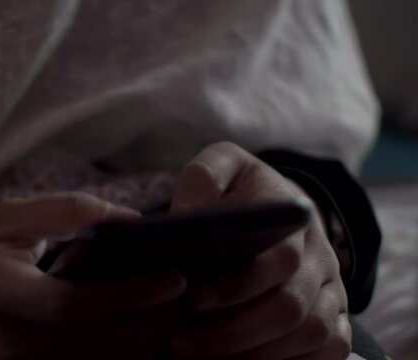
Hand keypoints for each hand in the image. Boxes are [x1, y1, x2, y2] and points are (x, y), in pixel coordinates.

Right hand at [0, 193, 187, 359]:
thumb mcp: (8, 218)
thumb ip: (66, 213)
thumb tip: (129, 222)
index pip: (69, 305)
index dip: (125, 295)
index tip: (175, 276)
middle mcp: (12, 344)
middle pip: (98, 346)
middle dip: (156, 323)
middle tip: (204, 296)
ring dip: (152, 343)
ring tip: (194, 314)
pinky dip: (131, 355)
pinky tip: (160, 333)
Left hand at [169, 142, 350, 359]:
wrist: (282, 206)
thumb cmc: (241, 190)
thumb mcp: (222, 167)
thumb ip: (203, 178)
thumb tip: (185, 216)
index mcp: (294, 214)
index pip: (278, 256)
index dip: (238, 284)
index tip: (195, 300)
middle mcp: (321, 254)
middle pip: (290, 305)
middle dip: (233, 331)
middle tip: (180, 344)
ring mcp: (331, 287)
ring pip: (309, 333)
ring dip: (253, 353)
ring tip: (199, 357)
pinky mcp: (335, 315)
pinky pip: (328, 350)